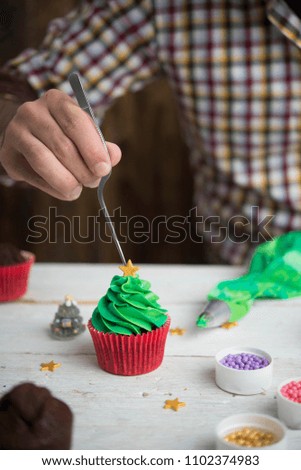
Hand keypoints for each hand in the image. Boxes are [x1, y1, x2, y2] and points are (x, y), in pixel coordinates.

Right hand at [0, 89, 120, 199]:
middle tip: (93, 182)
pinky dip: (53, 188)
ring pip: (44, 161)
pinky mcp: (8, 154)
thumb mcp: (85, 133)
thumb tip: (114, 156)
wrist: (29, 136)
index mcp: (55, 100)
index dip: (92, 149)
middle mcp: (32, 111)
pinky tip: (65, 190)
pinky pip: (33, 176)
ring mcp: (16, 132)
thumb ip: (100, 145)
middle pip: (62, 145)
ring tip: (79, 189)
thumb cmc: (65, 135)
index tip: (104, 169)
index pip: (76, 123)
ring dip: (67, 181)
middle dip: (82, 170)